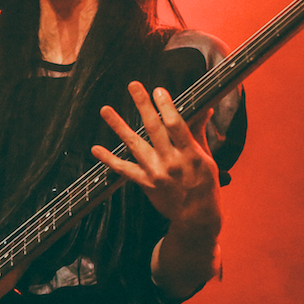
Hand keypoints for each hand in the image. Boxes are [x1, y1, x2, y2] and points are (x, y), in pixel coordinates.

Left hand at [91, 81, 221, 233]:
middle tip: (133, 86)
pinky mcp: (145, 183)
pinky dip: (109, 159)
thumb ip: (198, 132)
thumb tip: (204, 108)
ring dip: (118, 126)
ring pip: (134, 145)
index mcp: (190, 154)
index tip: (158, 90)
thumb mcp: (206, 158)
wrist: (196, 216)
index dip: (166, 107)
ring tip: (105, 110)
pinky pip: (123, 170)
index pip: (176, 126)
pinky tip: (96, 149)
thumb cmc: (204, 185)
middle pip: (154, 129)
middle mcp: (171, 163)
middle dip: (143, 105)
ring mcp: (156, 173)